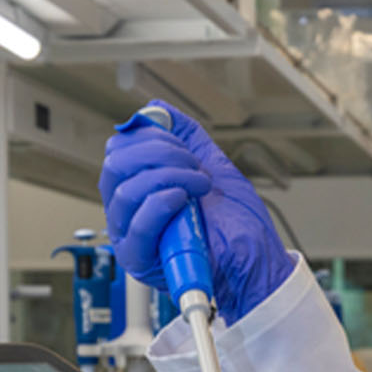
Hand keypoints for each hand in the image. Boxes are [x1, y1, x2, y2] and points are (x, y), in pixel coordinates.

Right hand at [98, 100, 292, 324]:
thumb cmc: (238, 225)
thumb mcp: (213, 167)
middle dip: (159, 152)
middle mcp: (129, 211)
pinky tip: (183, 200)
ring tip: (199, 187)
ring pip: (125, 191)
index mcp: (140, 188)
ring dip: (170, 177)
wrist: (256, 262)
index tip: (184, 146)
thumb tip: (158, 109)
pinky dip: (161, 203)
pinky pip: (136, 224)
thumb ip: (186, 137)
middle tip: (193, 165)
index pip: (119, 150)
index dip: (150, 137)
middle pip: (115, 165)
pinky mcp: (140, 259)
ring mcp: (131, 235)